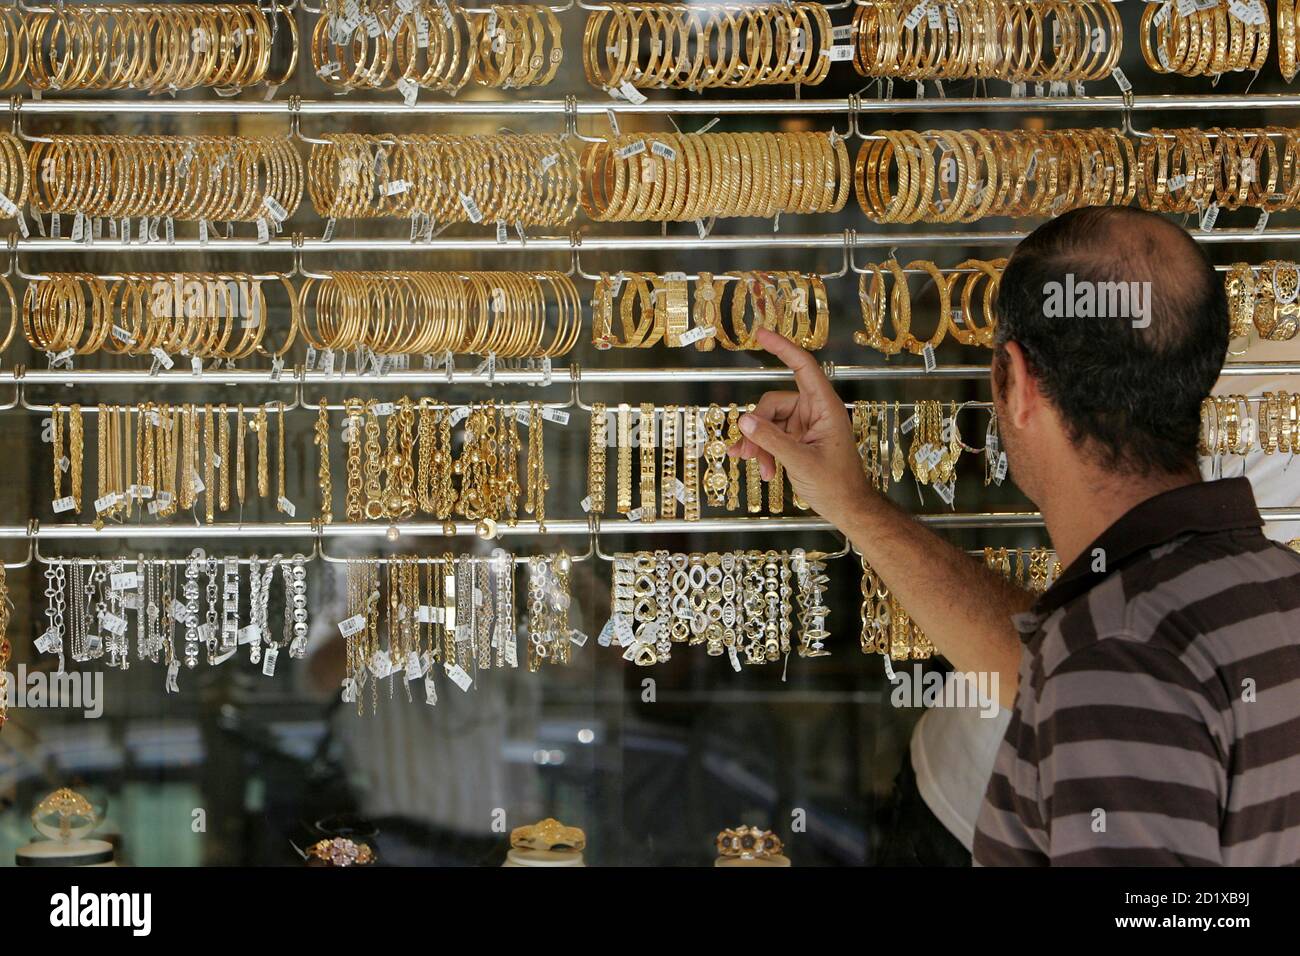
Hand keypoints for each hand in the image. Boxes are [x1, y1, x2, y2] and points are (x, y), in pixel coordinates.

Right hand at [728, 328, 871, 524]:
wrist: (846, 508)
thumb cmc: (836, 485)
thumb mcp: (801, 462)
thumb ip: (771, 440)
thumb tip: (744, 421)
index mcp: (825, 407)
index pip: (803, 367)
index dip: (783, 348)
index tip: (761, 334)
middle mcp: (814, 411)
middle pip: (773, 403)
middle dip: (758, 428)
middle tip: (750, 453)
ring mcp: (804, 425)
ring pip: (768, 422)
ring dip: (760, 444)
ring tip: (760, 468)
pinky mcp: (797, 439)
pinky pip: (771, 435)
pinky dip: (763, 450)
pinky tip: (759, 467)